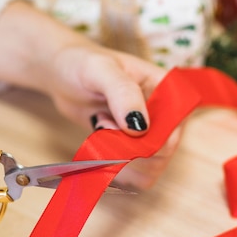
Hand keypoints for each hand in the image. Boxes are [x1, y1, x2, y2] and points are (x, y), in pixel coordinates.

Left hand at [45, 44, 181, 190]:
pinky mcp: (127, 148)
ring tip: (100, 128)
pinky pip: (127, 173)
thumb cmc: (82, 64)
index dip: (150, 141)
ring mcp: (145, 135)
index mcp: (167, 91)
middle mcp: (162, 116)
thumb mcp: (102, 70)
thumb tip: (140, 127)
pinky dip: (109, 166)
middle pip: (160, 156)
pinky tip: (97, 141)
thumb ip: (123, 93)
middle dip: (127, 150)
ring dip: (117, 159)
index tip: (120, 129)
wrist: (62, 75)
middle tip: (103, 125)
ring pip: (144, 170)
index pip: (173, 130)